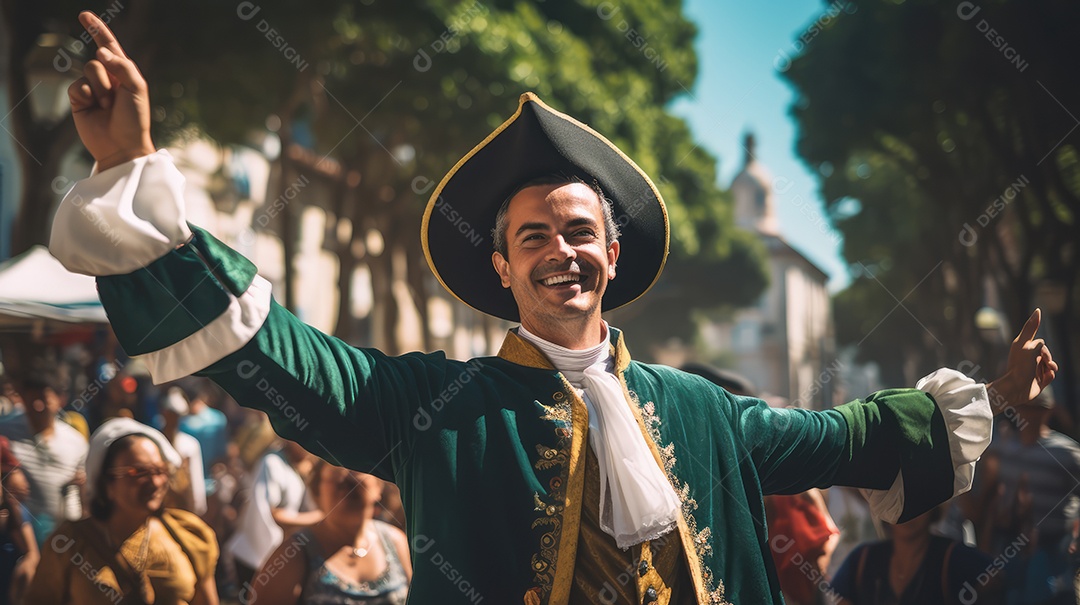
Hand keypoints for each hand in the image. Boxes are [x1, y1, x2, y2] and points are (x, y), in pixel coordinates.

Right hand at [66, 12, 155, 170]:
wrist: (122, 145)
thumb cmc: (134, 118)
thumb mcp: (137, 88)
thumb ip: (123, 66)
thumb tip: (100, 52)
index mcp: (124, 73)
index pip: (109, 46)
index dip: (97, 30)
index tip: (84, 15)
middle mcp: (107, 77)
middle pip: (98, 59)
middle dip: (108, 77)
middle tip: (116, 99)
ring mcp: (92, 88)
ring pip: (88, 70)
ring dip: (101, 89)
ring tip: (107, 107)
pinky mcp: (78, 99)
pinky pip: (76, 85)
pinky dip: (87, 96)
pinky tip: (94, 109)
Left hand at [987, 309, 1057, 409]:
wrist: (1016, 387)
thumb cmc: (1019, 364)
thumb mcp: (1024, 343)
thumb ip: (1031, 327)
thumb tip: (1038, 310)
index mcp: (1024, 350)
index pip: (1042, 345)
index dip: (1044, 349)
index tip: (1039, 354)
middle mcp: (1028, 360)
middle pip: (1047, 355)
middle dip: (1048, 358)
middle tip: (1044, 363)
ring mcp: (1034, 371)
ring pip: (1051, 366)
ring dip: (1051, 368)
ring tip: (1046, 372)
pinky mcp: (1038, 382)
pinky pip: (1050, 376)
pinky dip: (1049, 376)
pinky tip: (1044, 379)